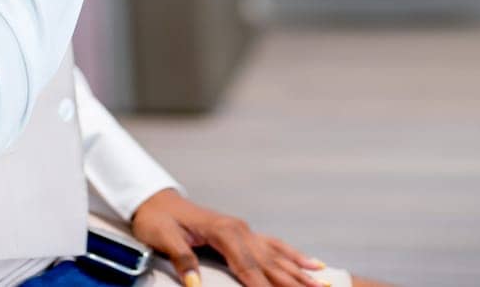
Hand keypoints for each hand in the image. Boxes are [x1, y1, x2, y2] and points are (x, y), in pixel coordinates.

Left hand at [129, 188, 329, 286]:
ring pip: (278, 256)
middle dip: (294, 283)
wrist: (156, 201)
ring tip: (323, 284)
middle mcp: (240, 230)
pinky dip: (294, 256)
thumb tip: (194, 284)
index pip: (248, 268)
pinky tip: (312, 263)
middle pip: (271, 264)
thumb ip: (182, 260)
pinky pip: (275, 246)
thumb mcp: (164, 239)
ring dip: (301, 272)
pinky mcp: (244, 234)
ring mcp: (244, 231)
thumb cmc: (158, 220)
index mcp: (223, 232)